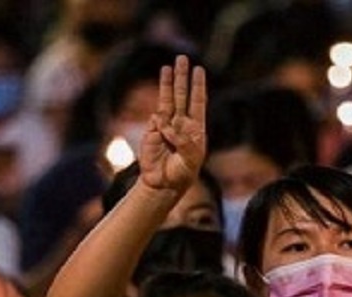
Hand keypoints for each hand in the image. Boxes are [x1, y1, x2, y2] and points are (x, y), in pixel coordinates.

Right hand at [138, 55, 207, 194]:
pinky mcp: (152, 131)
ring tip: (166, 67)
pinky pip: (155, 121)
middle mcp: (181, 123)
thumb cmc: (182, 172)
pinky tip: (161, 132)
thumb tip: (165, 124)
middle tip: (182, 58)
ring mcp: (165, 126)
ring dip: (167, 83)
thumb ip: (182, 141)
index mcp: (195, 128)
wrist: (164, 184)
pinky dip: (159, 123)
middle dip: (182, 77)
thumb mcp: (190, 158)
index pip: (198, 102)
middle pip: (182, 95)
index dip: (198, 86)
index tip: (199, 70)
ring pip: (166, 100)